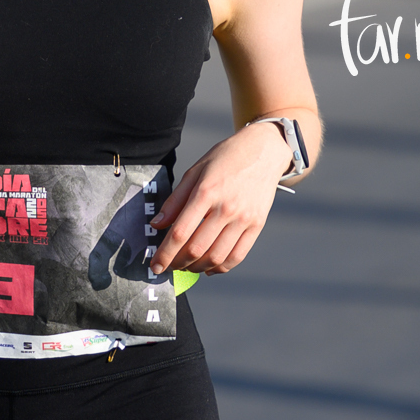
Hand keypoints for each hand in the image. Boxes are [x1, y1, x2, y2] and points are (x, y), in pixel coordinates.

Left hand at [146, 124, 290, 275]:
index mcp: (206, 192)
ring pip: (217, 257)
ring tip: (187, 266)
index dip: (165, 253)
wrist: (263, 151)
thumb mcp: (195, 171)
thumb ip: (175, 200)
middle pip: (197, 248)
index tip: (155, 265)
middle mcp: (226, 208)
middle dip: (178, 263)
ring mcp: (244, 218)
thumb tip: (157, 224)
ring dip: (197, 268)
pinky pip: (237, 255)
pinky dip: (221, 267)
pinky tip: (209, 268)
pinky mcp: (257, 225)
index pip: (180, 232)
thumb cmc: (225, 159)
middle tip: (169, 265)